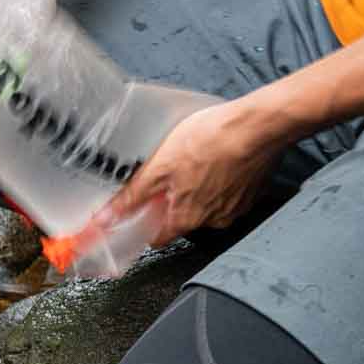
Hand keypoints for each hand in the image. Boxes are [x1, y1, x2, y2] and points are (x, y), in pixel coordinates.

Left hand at [90, 98, 289, 243]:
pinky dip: (221, 180)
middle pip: (182, 219)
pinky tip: (216, 159)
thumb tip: (107, 218)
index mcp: (187, 218)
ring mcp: (236, 207)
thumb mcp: (160, 166)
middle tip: (168, 173)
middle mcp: (213, 220)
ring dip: (198, 189)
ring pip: (207, 205)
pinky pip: (229, 192)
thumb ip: (133, 196)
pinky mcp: (252, 192)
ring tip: (195, 160)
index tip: (138, 213)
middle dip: (173, 200)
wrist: (257, 126)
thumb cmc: (211, 141)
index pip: (158, 238)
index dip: (144, 225)